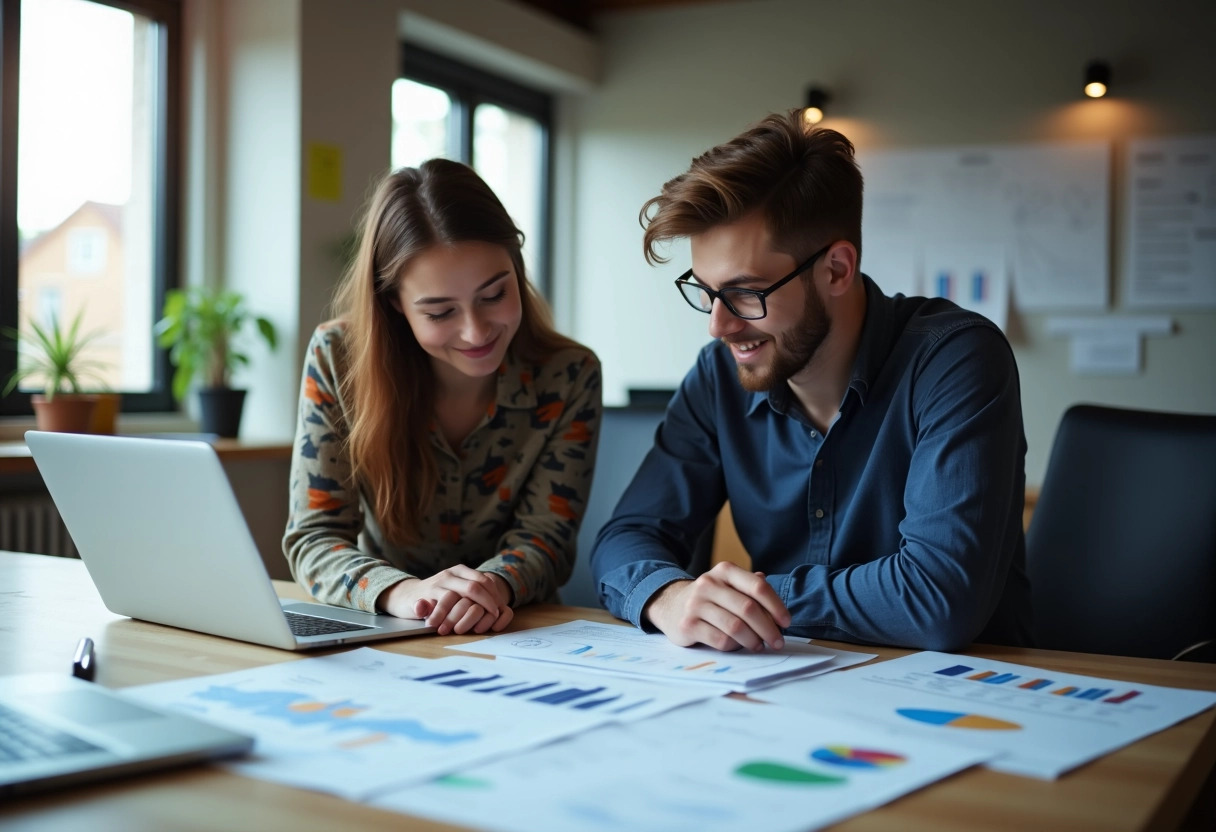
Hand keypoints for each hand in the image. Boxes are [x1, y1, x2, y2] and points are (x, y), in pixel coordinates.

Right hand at [377, 566, 513, 635]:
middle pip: (474, 588)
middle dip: (486, 605)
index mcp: (461, 571)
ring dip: (465, 614)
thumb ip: (475, 595)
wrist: (408, 595)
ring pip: (454, 598)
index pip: (485, 581)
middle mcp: (449, 575)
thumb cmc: (439, 596)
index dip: (495, 596)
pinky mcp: (421, 597)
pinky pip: (431, 605)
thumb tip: (503, 610)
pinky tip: (441, 625)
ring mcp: (435, 585)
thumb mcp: (459, 591)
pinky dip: (436, 614)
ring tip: (476, 626)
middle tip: (493, 619)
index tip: (500, 611)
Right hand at [642, 562, 789, 651]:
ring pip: (735, 627)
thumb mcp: (729, 586)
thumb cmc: (710, 598)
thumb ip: (752, 591)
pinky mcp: (688, 625)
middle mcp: (709, 584)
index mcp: (725, 571)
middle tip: (778, 642)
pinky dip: (734, 647)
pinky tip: (738, 647)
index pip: (758, 587)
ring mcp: (696, 604)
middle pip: (748, 609)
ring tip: (759, 646)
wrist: (670, 604)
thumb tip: (778, 610)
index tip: (786, 623)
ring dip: (753, 640)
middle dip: (768, 629)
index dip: (776, 606)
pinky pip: (720, 640)